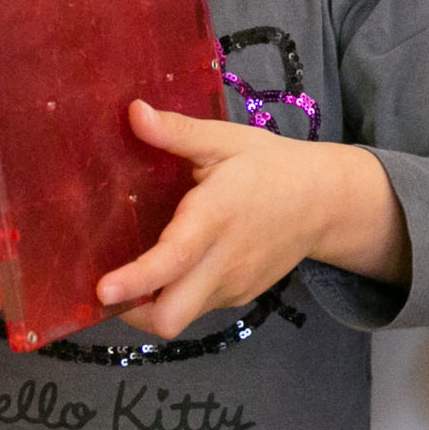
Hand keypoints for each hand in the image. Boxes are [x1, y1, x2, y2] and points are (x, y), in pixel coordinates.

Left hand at [96, 102, 387, 338]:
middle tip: (107, 288)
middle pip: (172, 316)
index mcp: (216, 217)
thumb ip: (178, 131)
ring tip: (134, 275)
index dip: (137, 280)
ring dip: (150, 305)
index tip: (103, 290)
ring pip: (180, 317)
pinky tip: (172, 268)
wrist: (324, 202)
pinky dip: (175, 296)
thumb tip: (134, 112)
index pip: (174, 258)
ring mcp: (232, 285)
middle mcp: (223, 262)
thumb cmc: (270, 166)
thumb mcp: (226, 140)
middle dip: (132, 312)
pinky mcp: (238, 296)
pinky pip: (196, 307)